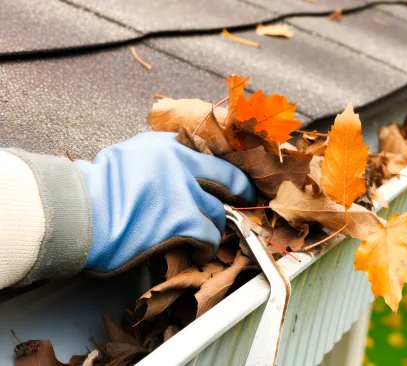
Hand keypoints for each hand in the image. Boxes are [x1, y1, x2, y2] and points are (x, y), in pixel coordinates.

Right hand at [74, 132, 254, 273]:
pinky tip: (204, 250)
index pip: (212, 156)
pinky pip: (209, 234)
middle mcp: (181, 164)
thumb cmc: (95, 188)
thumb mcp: (127, 157)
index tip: (237, 181)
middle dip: (242, 193)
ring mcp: (184, 192)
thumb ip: (156, 160)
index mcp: (167, 146)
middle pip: (227, 180)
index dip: (230, 172)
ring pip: (218, 212)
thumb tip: (173, 171)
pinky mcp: (182, 220)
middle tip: (247, 202)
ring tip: (212, 235)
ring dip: (218, 226)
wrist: (79, 210)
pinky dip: (209, 245)